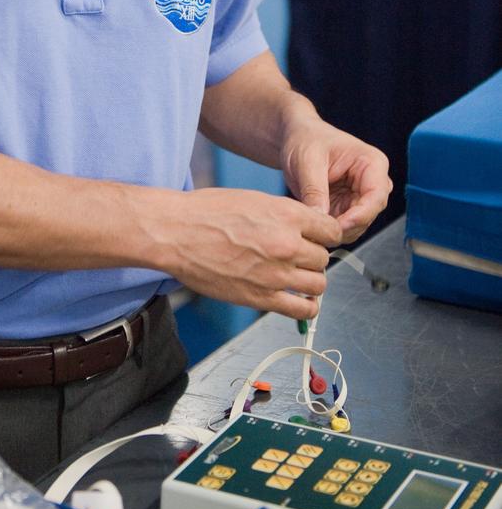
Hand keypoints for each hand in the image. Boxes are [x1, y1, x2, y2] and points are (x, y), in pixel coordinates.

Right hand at [159, 188, 341, 319]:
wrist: (176, 232)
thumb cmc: (206, 212)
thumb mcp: (254, 199)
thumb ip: (284, 214)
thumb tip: (304, 227)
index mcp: (287, 215)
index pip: (331, 230)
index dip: (325, 235)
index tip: (318, 239)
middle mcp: (287, 244)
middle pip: (324, 258)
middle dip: (314, 256)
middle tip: (300, 256)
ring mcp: (276, 274)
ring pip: (319, 284)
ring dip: (312, 281)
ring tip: (298, 277)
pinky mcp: (262, 298)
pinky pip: (302, 309)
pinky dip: (307, 307)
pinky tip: (300, 300)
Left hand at [281, 118, 391, 243]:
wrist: (294, 138)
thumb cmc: (305, 139)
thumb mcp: (307, 161)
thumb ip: (315, 190)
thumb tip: (320, 219)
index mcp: (372, 163)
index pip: (376, 196)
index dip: (361, 215)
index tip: (339, 226)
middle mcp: (372, 181)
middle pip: (369, 214)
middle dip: (346, 226)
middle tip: (322, 230)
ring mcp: (360, 196)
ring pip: (358, 225)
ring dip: (337, 229)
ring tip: (314, 225)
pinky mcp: (346, 206)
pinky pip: (344, 226)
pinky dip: (330, 229)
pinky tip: (314, 224)